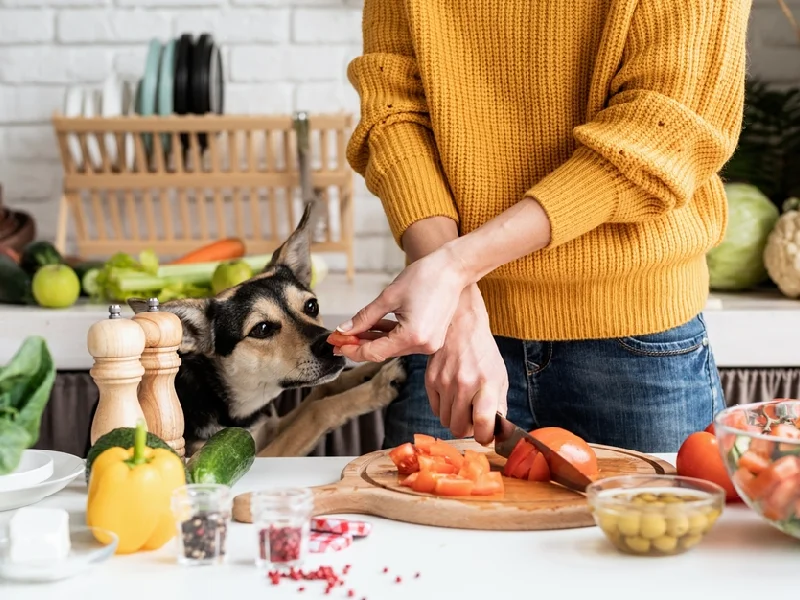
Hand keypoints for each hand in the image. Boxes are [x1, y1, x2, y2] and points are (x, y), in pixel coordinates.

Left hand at [335, 245, 470, 362]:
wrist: (453, 269)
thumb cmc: (425, 277)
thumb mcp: (389, 297)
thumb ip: (364, 317)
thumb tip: (345, 330)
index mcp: (412, 336)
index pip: (374, 352)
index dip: (352, 349)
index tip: (336, 343)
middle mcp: (423, 345)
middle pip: (383, 352)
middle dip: (359, 345)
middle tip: (339, 339)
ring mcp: (430, 343)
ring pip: (393, 347)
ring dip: (373, 340)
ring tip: (352, 332)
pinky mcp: (432, 338)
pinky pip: (404, 341)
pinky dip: (388, 336)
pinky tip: (372, 329)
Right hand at [425, 284, 507, 443]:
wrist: (461, 326)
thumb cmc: (483, 352)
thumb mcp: (499, 376)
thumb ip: (499, 405)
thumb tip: (496, 430)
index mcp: (486, 384)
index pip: (483, 424)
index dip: (485, 437)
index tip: (486, 436)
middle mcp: (464, 385)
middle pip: (459, 428)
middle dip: (467, 430)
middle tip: (473, 419)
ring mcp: (444, 383)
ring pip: (446, 421)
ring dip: (455, 419)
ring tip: (463, 405)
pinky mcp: (430, 380)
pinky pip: (435, 409)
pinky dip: (444, 408)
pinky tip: (452, 396)